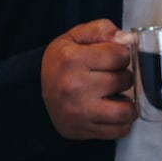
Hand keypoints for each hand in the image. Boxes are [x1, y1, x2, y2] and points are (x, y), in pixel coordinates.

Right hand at [41, 19, 135, 139]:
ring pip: (126, 111)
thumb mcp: (75, 37)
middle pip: (125, 80)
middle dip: (123, 76)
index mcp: (72, 59)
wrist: (33, 91)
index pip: (120, 55)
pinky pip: (119, 130)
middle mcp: (74, 87)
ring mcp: (79, 112)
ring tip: (118, 96)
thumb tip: (128, 39)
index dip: (121, 55)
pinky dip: (122, 122)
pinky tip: (112, 111)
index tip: (112, 58)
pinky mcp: (82, 130)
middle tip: (111, 76)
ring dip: (128, 103)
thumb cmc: (61, 62)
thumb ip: (101, 30)